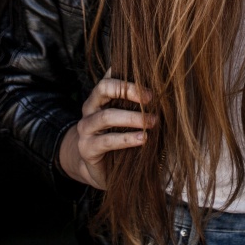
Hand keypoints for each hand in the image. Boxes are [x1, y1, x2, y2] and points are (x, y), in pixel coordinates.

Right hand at [58, 74, 156, 188]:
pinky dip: (127, 138)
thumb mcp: (124, 116)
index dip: (127, 76)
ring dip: (132, 118)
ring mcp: (85, 128)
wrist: (98, 168)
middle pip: (103, 88)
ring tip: (152, 122)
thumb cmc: (117, 135)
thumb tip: (158, 84)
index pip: (109, 77)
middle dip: (129, 91)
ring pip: (106, 116)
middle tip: (150, 98)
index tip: (149, 82)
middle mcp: (89, 108)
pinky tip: (143, 138)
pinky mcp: (86, 148)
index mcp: (99, 96)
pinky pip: (107, 140)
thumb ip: (133, 101)